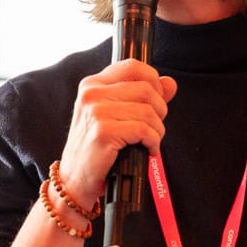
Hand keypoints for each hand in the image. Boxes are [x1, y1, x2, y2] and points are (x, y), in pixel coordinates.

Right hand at [57, 58, 177, 207]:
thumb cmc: (96, 149)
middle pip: (146, 89)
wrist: (75, 180)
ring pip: (148, 111)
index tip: (156, 102)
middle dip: (160, 111)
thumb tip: (171, 83)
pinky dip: (153, 142)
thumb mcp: (116, 115)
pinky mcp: (103, 132)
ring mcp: (96, 112)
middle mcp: (91, 94)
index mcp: (93, 84)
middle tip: (154, 128)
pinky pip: (144, 130)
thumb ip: (143, 97)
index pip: (133, 66)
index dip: (154, 82)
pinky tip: (148, 150)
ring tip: (150, 141)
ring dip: (158, 130)